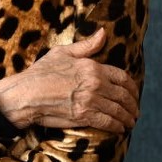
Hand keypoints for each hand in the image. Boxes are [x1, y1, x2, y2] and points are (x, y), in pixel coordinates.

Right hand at [0, 28, 138, 132]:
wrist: (27, 94)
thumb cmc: (41, 72)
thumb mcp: (63, 52)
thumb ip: (86, 45)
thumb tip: (103, 32)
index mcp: (93, 67)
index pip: (122, 77)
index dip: (132, 87)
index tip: (133, 93)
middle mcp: (95, 83)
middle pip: (124, 96)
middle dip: (132, 105)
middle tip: (135, 111)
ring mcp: (91, 101)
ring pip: (118, 111)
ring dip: (127, 118)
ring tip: (130, 122)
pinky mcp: (84, 116)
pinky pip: (108, 123)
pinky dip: (117, 127)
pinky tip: (119, 129)